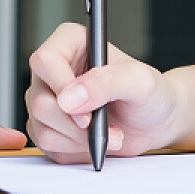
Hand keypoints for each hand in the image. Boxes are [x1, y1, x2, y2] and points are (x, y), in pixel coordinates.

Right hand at [25, 23, 182, 162]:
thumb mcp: (140, 81)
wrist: (155, 122)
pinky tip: (95, 140)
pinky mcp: (48, 126)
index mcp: (72, 43)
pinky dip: (74, 150)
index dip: (61, 88)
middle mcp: (54, 70)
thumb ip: (107, 82)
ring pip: (41, 126)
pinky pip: (46, 145)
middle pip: (39, 100)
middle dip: (75, 124)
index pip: (45, 61)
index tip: (86, 112)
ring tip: (108, 132)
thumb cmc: (151, 94)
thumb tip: (70, 97)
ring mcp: (48, 99)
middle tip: (107, 128)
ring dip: (78, 139)